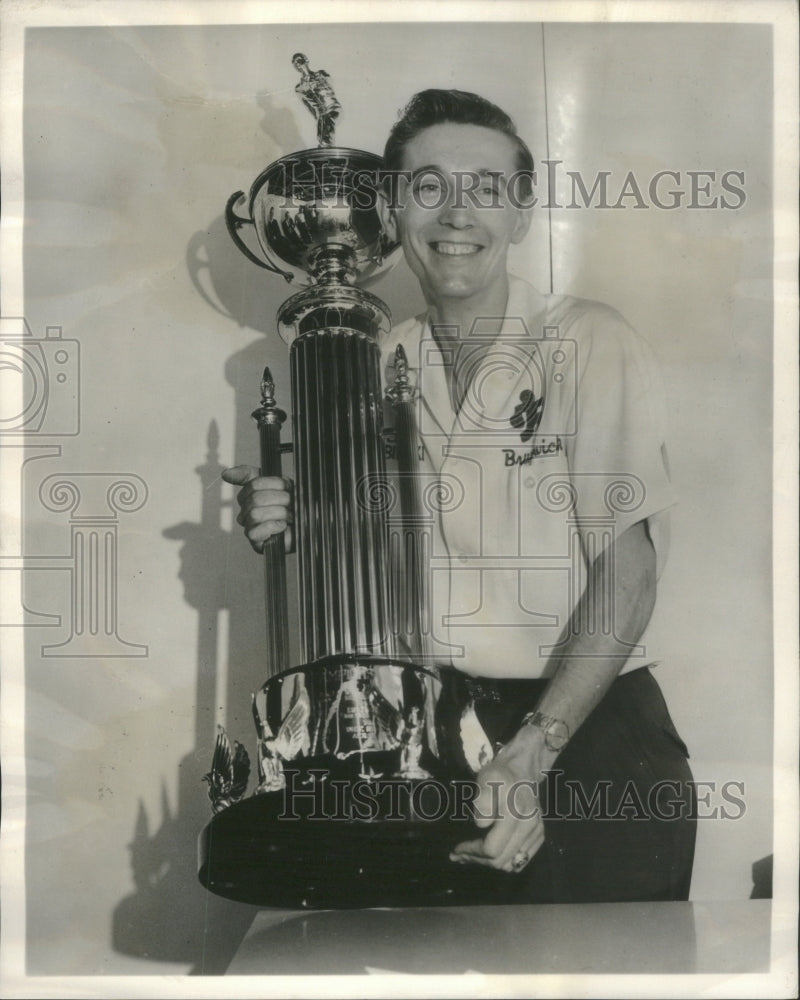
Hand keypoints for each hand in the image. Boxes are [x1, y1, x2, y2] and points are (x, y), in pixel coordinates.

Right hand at [222, 465, 293, 553]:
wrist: (312, 522)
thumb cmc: (295, 504)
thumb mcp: (278, 483)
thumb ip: (250, 475)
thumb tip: (225, 474)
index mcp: (250, 496)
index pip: (254, 484)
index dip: (276, 484)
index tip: (289, 487)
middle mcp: (247, 512)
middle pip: (255, 499)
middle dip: (280, 499)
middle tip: (292, 503)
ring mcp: (250, 527)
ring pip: (255, 514)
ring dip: (280, 513)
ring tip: (290, 516)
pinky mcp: (257, 543)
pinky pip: (254, 531)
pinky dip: (273, 526)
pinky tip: (283, 526)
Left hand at [450, 748, 544, 873]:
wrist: (520, 769)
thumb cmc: (498, 775)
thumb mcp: (485, 779)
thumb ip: (483, 799)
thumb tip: (481, 825)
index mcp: (514, 814)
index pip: (492, 849)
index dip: (472, 852)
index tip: (456, 849)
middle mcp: (529, 826)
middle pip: (501, 860)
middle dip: (478, 860)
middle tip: (459, 856)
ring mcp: (537, 832)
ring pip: (511, 864)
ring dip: (490, 863)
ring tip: (472, 856)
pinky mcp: (539, 835)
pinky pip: (521, 860)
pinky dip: (505, 861)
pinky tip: (490, 853)